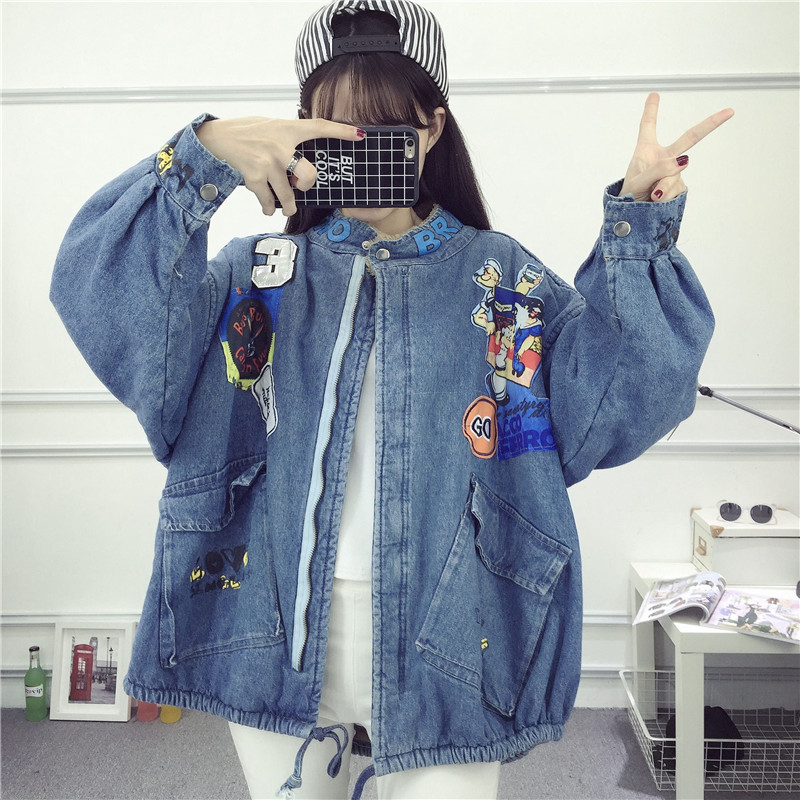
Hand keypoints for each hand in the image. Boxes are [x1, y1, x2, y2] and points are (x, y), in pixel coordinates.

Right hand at [195, 117, 364, 215]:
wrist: (215, 139)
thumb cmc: (244, 132)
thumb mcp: (269, 126)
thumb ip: (287, 137)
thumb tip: (302, 154)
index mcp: (286, 129)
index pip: (319, 128)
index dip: (341, 131)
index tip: (360, 134)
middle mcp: (280, 146)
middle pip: (309, 176)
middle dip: (305, 187)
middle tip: (298, 187)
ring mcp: (268, 163)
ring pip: (289, 196)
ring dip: (286, 205)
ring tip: (282, 206)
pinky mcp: (254, 178)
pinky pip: (268, 202)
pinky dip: (267, 207)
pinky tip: (266, 204)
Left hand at [619, 93, 733, 201]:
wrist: (633, 217)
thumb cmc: (629, 196)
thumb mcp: (636, 182)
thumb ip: (657, 169)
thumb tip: (683, 161)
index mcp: (647, 151)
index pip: (648, 127)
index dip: (651, 110)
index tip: (654, 94)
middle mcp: (663, 158)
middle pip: (689, 138)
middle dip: (710, 124)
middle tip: (728, 112)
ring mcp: (674, 172)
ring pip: (675, 174)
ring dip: (661, 187)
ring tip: (650, 194)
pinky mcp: (679, 187)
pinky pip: (676, 189)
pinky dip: (666, 197)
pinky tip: (657, 201)